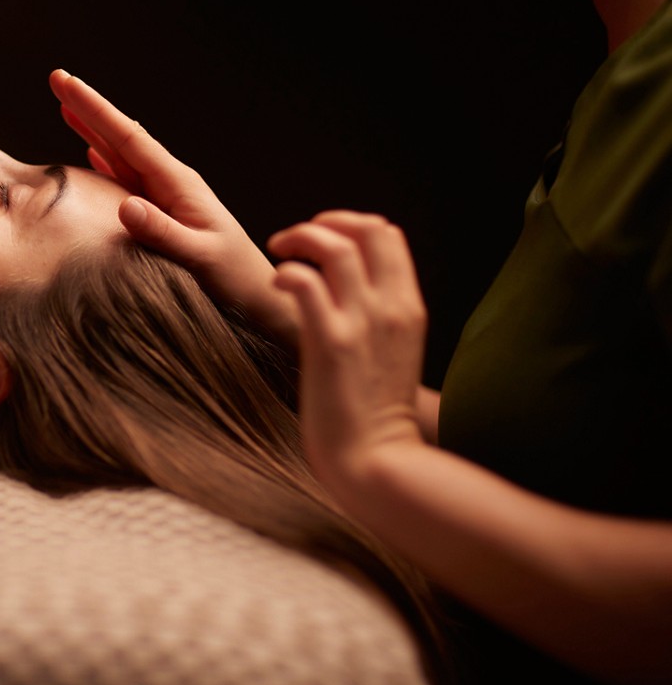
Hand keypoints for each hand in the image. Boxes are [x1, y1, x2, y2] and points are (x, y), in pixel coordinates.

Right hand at [48, 69, 297, 344]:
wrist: (258, 297)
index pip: (128, 137)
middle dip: (88, 108)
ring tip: (66, 107)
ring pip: (120, 154)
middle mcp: (170, 182)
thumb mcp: (199, 257)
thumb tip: (125, 205)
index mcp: (178, 183)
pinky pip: (126, 179)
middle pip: (121, 137)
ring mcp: (165, 197)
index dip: (94, 110)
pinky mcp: (162, 214)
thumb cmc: (233, 278)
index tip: (66, 84)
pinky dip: (106, 161)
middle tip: (57, 78)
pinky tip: (93, 154)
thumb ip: (163, 233)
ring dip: (92, 130)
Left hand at [267, 211, 426, 487]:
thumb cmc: (374, 417)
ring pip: (335, 247)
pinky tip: (274, 284)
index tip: (322, 241)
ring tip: (277, 252)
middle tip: (293, 240)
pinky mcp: (331, 342)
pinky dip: (285, 272)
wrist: (376, 461)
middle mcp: (391, 307)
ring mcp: (363, 322)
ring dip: (299, 238)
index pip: (389, 235)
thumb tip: (347, 297)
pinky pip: (305, 282)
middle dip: (325, 222)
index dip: (351, 225)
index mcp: (409, 308)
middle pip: (366, 229)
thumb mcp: (392, 356)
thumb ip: (380, 321)